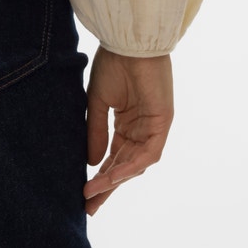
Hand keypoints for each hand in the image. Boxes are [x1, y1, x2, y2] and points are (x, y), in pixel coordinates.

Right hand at [83, 48, 173, 215]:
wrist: (128, 41)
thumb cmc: (114, 64)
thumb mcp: (98, 103)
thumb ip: (96, 133)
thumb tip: (91, 163)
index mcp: (127, 123)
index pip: (114, 157)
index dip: (100, 176)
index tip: (84, 194)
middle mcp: (142, 129)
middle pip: (125, 165)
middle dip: (107, 186)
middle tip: (89, 206)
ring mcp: (154, 127)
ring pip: (135, 164)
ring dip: (114, 179)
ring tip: (93, 192)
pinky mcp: (163, 123)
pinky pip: (147, 153)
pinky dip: (130, 166)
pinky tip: (112, 176)